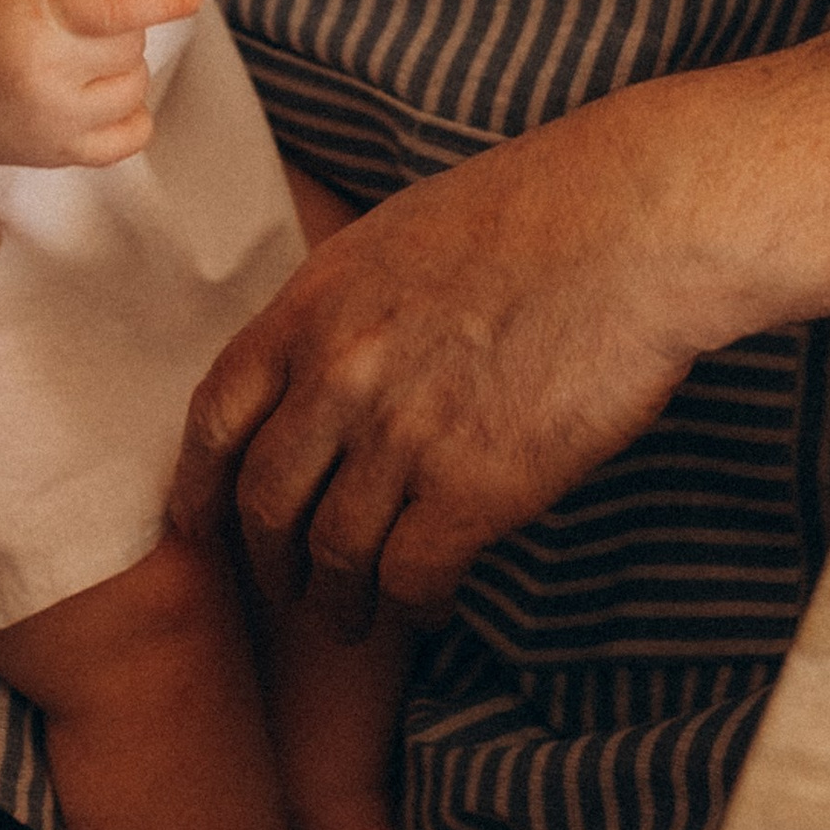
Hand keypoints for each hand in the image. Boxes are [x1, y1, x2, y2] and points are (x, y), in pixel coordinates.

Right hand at [0, 0, 202, 171]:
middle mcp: (47, 74)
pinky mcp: (64, 155)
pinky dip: (129, 111)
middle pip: (132, 43)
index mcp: (35, 17)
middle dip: (120, 26)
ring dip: (122, 66)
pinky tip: (99, 94)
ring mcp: (57, 121)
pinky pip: (135, 134)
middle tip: (80, 22)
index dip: (159, 0)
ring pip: (137, 84)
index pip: (114, 9)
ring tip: (78, 58)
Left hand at [169, 108, 708, 632]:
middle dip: (267, 562)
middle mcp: (339, 375)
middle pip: (266, 501)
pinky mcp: (472, 488)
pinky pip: (410, 578)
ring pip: (334, 555)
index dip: (199, 483)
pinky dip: (410, 606)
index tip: (197, 523)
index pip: (216, 414)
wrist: (632, 225)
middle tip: (285, 590)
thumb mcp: (400, 234)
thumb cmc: (540, 210)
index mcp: (314, 304)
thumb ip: (347, 305)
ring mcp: (401, 436)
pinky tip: (427, 606)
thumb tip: (327, 357)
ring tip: (353, 619)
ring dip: (337, 602)